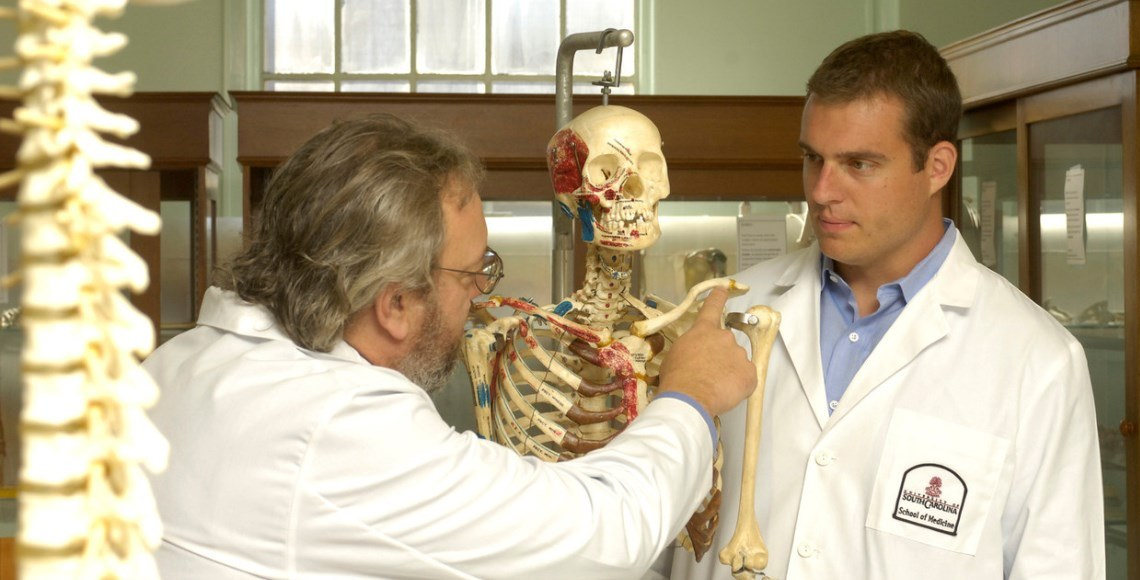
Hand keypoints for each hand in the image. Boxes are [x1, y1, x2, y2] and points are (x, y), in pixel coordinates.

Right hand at [658, 287, 755, 416]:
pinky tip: (725, 392)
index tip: (724, 289)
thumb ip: (690, 347)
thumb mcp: (676, 354)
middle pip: (725, 343)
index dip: (718, 298)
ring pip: (736, 361)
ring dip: (728, 371)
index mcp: (704, 331)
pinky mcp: (750, 373)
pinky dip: (738, 384)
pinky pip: (746, 377)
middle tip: (707, 372)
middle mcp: (725, 337)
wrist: (690, 397)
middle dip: (719, 355)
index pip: (712, 308)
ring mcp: (740, 354)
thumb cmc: (676, 376)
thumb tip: (696, 354)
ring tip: (714, 386)